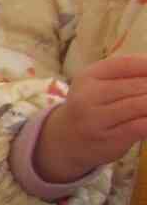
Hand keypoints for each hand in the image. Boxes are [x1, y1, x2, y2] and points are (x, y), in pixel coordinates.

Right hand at [35, 54, 146, 182]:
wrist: (64, 140)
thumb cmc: (93, 107)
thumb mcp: (100, 84)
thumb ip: (129, 73)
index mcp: (89, 76)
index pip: (129, 64)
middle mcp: (88, 96)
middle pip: (139, 85)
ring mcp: (95, 119)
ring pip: (141, 104)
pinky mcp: (107, 139)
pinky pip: (141, 126)